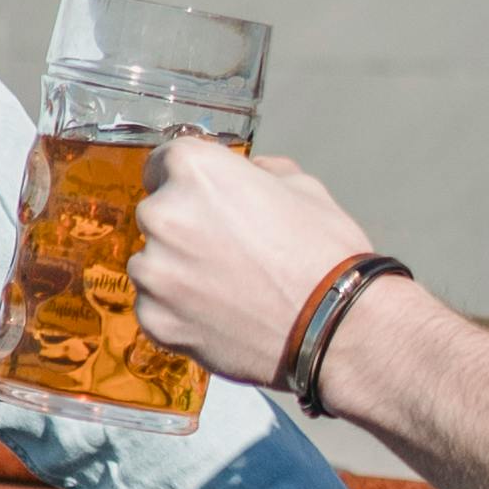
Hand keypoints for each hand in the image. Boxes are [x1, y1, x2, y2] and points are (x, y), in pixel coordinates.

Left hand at [129, 143, 374, 392]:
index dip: (185, 181)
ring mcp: (155, 272)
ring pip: (154, 264)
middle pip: (157, 215)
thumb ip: (260, 173)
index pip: (164, 163)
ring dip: (178, 272)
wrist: (334, 326)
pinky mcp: (155, 320)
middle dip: (184, 228)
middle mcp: (163, 216)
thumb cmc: (325, 255)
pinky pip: (157, 308)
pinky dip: (180, 312)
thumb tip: (250, 174)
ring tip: (226, 289)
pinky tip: (220, 316)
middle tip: (225, 250)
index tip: (199, 198)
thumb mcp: (303, 187)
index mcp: (195, 171)